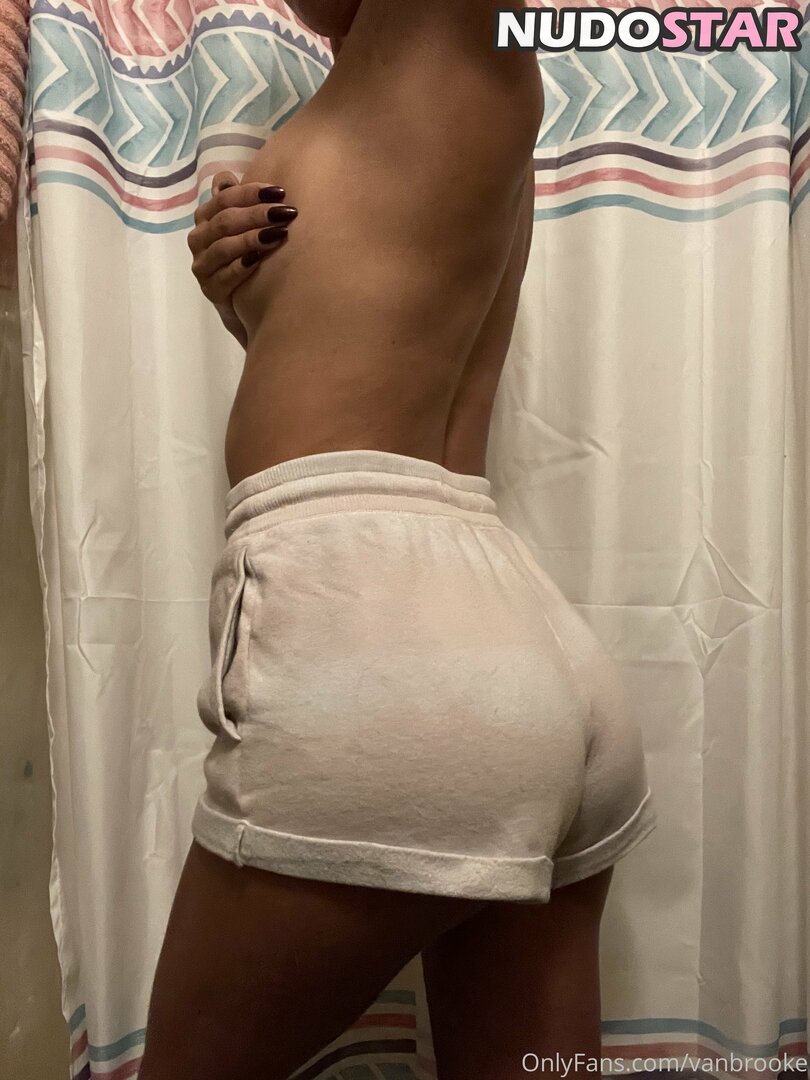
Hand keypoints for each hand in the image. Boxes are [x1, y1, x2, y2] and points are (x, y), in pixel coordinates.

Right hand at [188, 171, 297, 347]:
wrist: (245, 303)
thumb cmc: (247, 256)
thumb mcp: (243, 226)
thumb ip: (236, 201)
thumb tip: (226, 177)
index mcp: (206, 218)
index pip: (224, 197)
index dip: (250, 192)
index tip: (280, 191)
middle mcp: (199, 239)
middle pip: (225, 220)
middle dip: (257, 214)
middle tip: (286, 213)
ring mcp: (203, 266)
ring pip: (224, 247)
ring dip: (253, 238)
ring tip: (280, 234)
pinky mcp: (210, 290)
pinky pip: (224, 276)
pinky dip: (243, 266)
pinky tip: (260, 260)